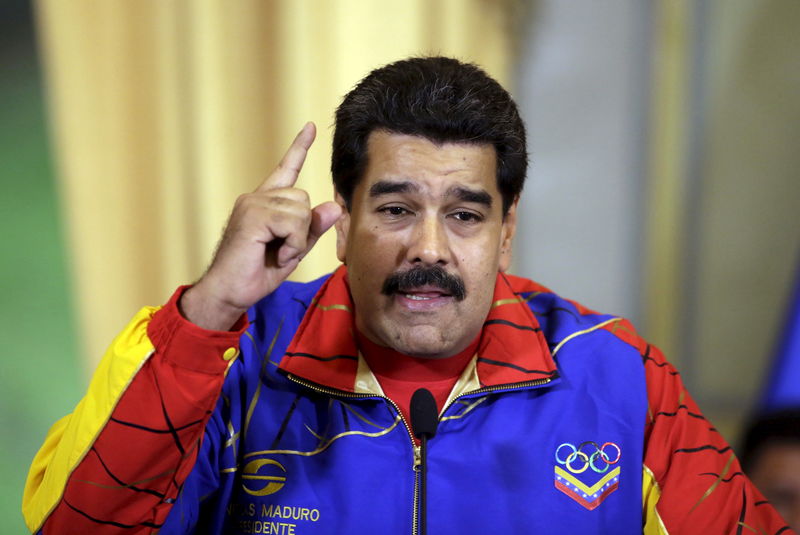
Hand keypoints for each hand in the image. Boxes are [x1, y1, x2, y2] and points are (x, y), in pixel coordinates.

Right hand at [180, 122, 341, 329]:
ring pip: (300, 211)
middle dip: (301, 229)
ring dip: (296, 240)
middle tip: (281, 250)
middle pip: (303, 198)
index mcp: (265, 203)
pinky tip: (274, 254)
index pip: (286, 169)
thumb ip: (312, 228)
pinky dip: (291, 244)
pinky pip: (292, 223)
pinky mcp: (253, 216)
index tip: (311, 127)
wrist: (228, 293)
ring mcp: (252, 204)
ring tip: (275, 253)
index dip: (300, 147)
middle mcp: (257, 197)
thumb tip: (334, 206)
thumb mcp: (293, 250)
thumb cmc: (256, 272)